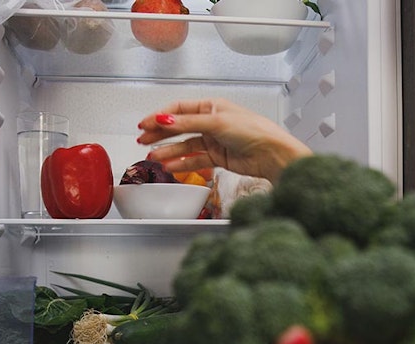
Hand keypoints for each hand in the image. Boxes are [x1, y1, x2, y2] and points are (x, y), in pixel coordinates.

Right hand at [136, 99, 312, 183]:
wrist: (271, 154)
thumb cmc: (253, 131)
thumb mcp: (216, 122)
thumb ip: (187, 123)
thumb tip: (163, 119)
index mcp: (212, 106)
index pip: (179, 109)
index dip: (160, 116)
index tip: (145, 124)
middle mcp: (211, 122)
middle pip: (179, 128)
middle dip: (160, 134)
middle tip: (143, 141)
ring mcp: (214, 140)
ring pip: (185, 146)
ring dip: (168, 151)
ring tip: (152, 158)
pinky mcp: (218, 157)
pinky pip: (194, 160)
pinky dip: (181, 163)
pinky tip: (170, 166)